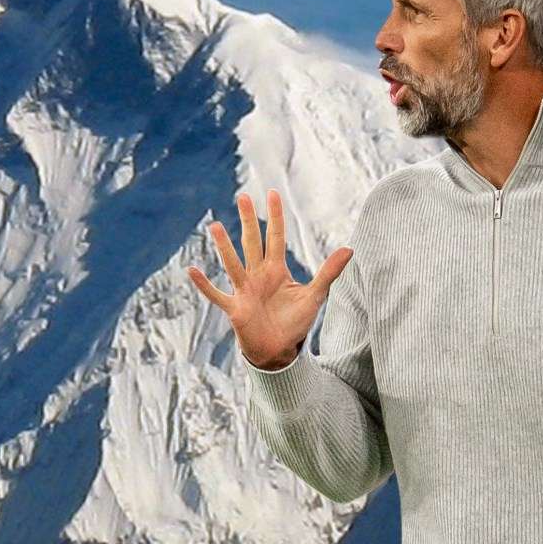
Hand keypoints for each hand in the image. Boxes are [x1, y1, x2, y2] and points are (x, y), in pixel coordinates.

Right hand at [185, 188, 352, 368]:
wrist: (279, 349)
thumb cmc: (294, 322)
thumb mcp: (315, 295)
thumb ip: (329, 271)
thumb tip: (350, 249)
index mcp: (276, 270)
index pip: (275, 237)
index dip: (275, 216)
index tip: (272, 194)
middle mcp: (257, 275)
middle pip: (252, 243)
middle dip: (249, 220)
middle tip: (243, 197)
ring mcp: (244, 290)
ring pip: (233, 264)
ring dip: (224, 246)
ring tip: (215, 225)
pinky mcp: (235, 308)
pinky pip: (217, 294)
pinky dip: (205, 285)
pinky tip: (192, 270)